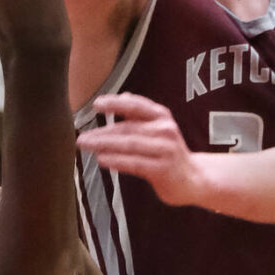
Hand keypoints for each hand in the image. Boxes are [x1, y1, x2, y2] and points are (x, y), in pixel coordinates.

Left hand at [76, 93, 203, 204]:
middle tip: (81, 137)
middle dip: (102, 133)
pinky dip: (116, 161)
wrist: (194, 178)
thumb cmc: (169, 153)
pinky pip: (134, 163)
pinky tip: (101, 159)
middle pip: (128, 128)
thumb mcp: (158, 128)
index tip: (96, 104)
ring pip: (129, 145)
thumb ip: (140, 115)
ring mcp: (165, 149)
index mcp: (162, 116)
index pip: (136, 105)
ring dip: (104, 145)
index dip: (116, 103)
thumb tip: (122, 95)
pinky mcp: (163, 169)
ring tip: (85, 146)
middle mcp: (165, 130)